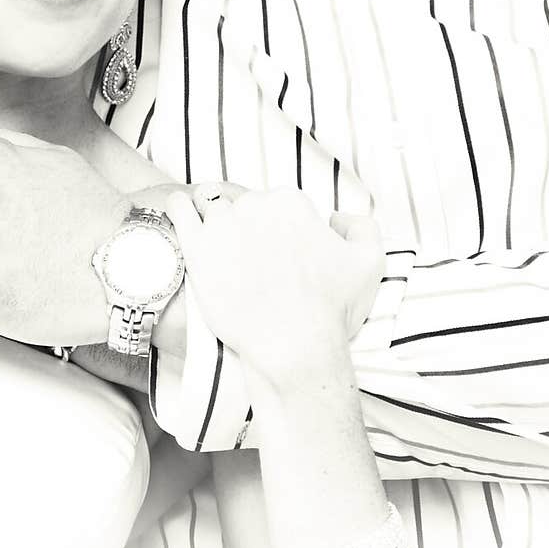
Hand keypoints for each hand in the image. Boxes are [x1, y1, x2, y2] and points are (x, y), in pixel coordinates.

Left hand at [166, 189, 383, 388]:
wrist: (293, 345)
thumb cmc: (331, 309)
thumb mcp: (370, 262)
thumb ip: (362, 227)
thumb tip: (337, 217)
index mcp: (292, 203)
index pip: (278, 204)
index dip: (279, 229)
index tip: (278, 253)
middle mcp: (256, 205)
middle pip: (245, 205)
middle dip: (248, 227)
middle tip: (251, 261)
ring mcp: (223, 224)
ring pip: (213, 209)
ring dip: (216, 223)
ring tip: (218, 249)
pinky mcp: (196, 246)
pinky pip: (179, 210)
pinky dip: (178, 208)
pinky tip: (181, 215)